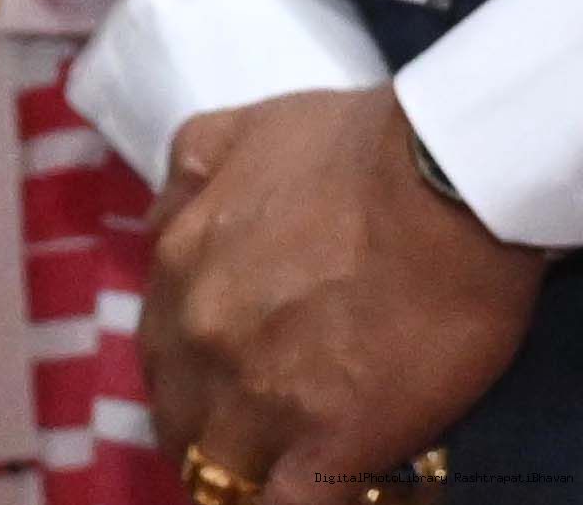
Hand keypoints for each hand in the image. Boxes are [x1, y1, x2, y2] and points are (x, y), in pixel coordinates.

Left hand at [143, 85, 543, 487]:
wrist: (439, 181)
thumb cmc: (351, 147)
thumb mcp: (228, 133)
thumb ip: (184, 181)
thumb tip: (164, 223)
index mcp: (176, 267)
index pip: (160, 353)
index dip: (190, 379)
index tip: (221, 390)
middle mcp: (200, 335)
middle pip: (179, 418)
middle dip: (209, 432)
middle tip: (253, 439)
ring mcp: (258, 394)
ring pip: (219, 469)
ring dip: (245, 473)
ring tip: (286, 468)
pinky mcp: (326, 443)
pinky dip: (286, 504)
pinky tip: (318, 489)